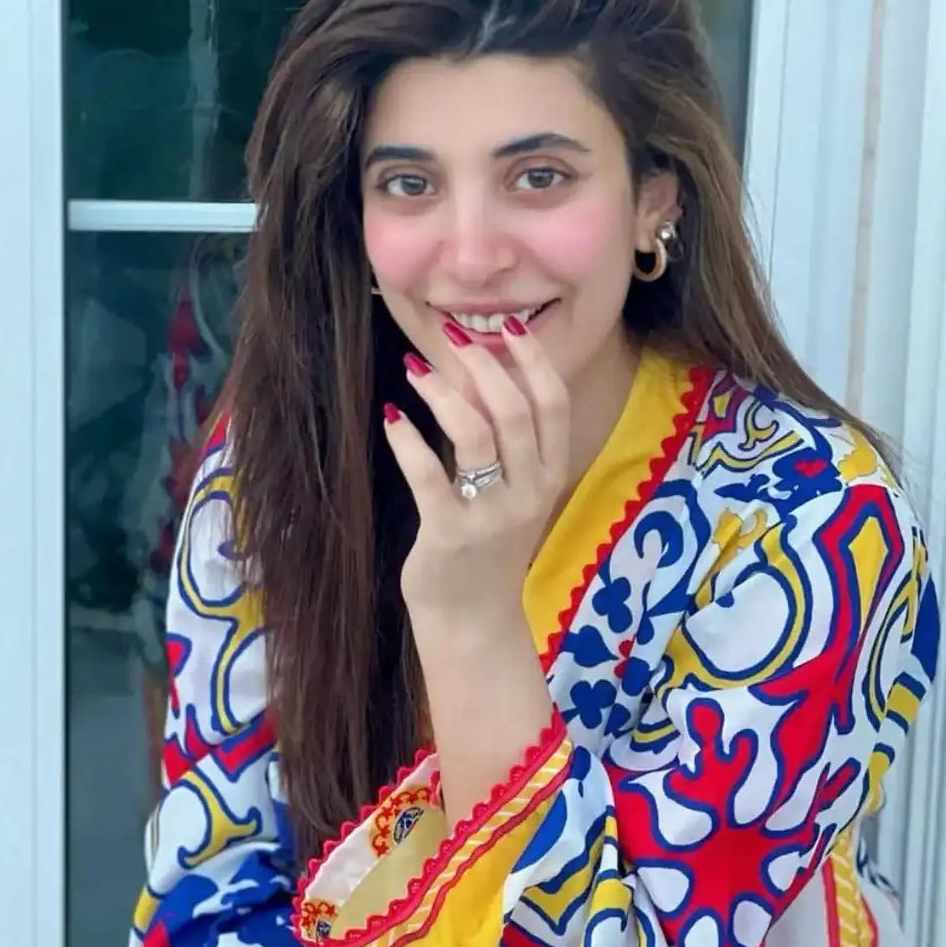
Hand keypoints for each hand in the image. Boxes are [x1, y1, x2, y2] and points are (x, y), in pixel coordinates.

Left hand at [384, 317, 570, 620]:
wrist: (474, 620)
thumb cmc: (488, 549)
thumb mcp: (514, 494)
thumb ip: (506, 443)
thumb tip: (479, 373)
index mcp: (549, 475)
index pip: (553, 403)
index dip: (531, 359)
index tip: (505, 326)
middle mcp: (530, 491)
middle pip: (514, 409)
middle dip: (481, 365)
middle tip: (451, 338)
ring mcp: (493, 514)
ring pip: (476, 434)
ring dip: (442, 393)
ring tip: (415, 370)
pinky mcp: (451, 533)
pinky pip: (428, 475)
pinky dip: (407, 439)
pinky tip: (392, 418)